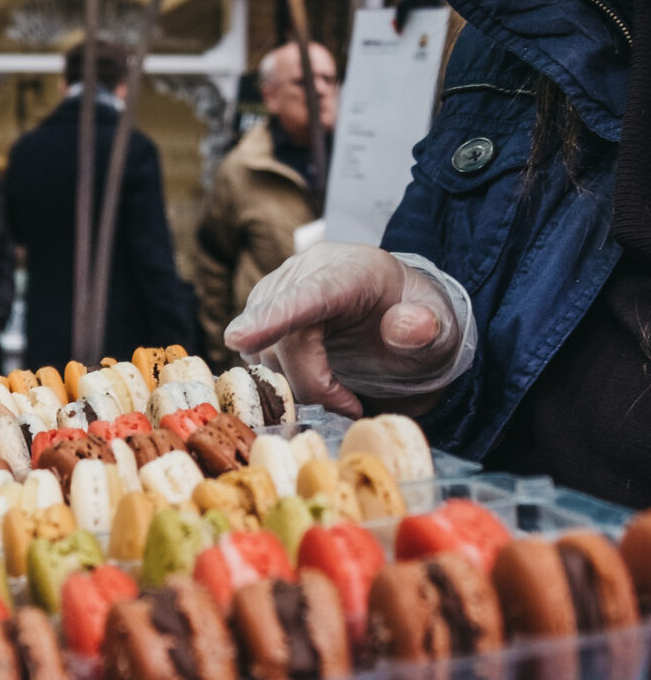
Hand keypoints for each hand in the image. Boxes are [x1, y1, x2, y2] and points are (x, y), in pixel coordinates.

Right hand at [224, 242, 473, 416]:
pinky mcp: (258, 316)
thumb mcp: (441, 326)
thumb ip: (428, 327)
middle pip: (284, 341)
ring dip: (298, 388)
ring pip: (265, 356)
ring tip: (340, 394)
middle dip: (312, 386)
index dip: (273, 318)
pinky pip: (258, 360)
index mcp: (350, 271)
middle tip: (352, 408)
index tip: (239, 338)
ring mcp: (273, 295)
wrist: (393, 310)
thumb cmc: (414, 319)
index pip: (306, 295)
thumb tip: (406, 328)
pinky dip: (284, 383)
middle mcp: (303, 274)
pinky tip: (314, 385)